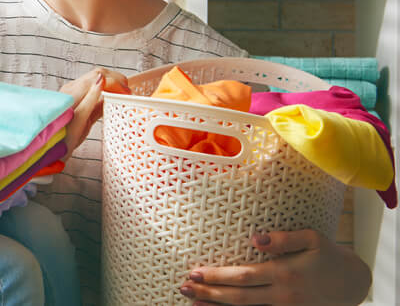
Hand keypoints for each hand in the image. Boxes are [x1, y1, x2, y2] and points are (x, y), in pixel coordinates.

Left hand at [58, 67, 129, 154]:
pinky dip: (105, 90)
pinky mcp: (75, 98)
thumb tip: (102, 79)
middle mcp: (72, 88)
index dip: (117, 82)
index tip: (128, 93)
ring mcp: (73, 92)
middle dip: (116, 79)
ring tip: (123, 94)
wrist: (48, 146)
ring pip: (96, 79)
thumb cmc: (63, 137)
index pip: (100, 76)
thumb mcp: (80, 121)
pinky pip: (93, 88)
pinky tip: (112, 98)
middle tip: (129, 92)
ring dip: (112, 83)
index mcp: (74, 92)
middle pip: (99, 74)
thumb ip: (91, 99)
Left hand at [178, 229, 370, 304]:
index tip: (194, 272)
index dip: (217, 276)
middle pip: (238, 297)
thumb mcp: (312, 239)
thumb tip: (257, 237)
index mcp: (284, 273)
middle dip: (208, 293)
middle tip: (183, 287)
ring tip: (192, 302)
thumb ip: (284, 238)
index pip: (243, 276)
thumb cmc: (328, 255)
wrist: (354, 284)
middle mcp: (282, 295)